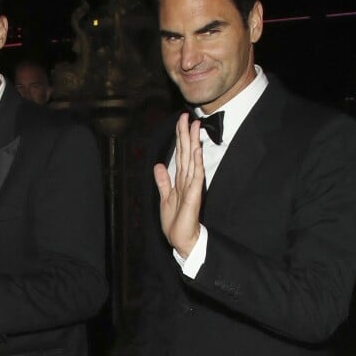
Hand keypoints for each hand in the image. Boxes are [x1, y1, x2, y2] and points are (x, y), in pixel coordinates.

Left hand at [154, 113, 204, 258]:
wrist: (182, 239)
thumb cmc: (176, 221)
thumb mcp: (165, 198)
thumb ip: (163, 181)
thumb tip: (159, 165)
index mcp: (180, 179)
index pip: (181, 153)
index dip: (180, 137)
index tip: (181, 121)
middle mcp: (187, 179)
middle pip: (187, 152)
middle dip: (186, 134)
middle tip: (187, 116)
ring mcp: (192, 186)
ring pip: (192, 159)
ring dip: (193, 143)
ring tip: (194, 127)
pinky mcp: (194, 195)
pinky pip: (195, 176)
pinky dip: (196, 163)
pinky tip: (196, 151)